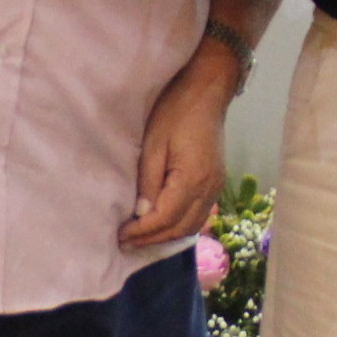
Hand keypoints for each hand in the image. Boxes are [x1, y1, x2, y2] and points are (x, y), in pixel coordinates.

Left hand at [121, 55, 232, 249]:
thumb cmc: (176, 111)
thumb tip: (141, 213)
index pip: (165, 218)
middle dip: (152, 239)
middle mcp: (209, 189)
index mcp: (192, 179)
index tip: (120, 235)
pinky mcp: (216, 183)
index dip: (142, 231)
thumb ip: (148, 181)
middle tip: (125, 243)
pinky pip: (200, 215)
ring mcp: (216, 187)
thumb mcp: (154, 144)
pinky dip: (181, 226)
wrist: (207, 92)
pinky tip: (164, 226)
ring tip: (142, 239)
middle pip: (180, 228)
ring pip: (192, 226)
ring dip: (167, 236)